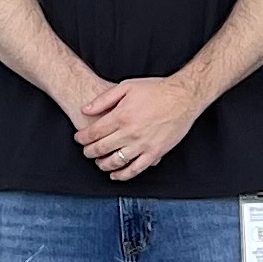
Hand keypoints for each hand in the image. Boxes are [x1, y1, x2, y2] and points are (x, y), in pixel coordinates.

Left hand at [76, 75, 204, 182]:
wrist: (183, 97)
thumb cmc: (156, 90)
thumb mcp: (126, 86)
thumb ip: (104, 99)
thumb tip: (85, 109)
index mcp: (121, 116)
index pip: (93, 133)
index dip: (82, 138)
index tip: (79, 139)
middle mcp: (130, 133)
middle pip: (101, 148)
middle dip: (89, 151)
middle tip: (86, 151)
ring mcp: (142, 145)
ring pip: (115, 161)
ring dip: (102, 164)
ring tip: (99, 162)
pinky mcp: (155, 153)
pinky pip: (135, 169)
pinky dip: (122, 175)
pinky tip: (116, 174)